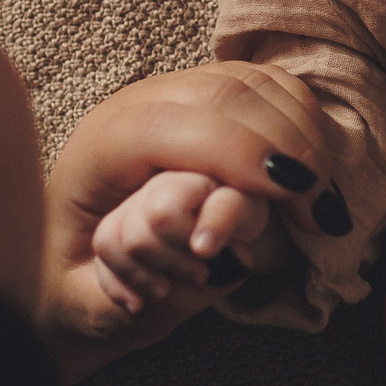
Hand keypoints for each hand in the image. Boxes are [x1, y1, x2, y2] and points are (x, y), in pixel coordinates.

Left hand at [43, 61, 332, 383]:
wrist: (65, 253)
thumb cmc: (73, 282)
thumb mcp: (75, 303)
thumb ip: (113, 295)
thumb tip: (187, 275)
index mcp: (97, 149)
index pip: (166, 125)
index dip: (234, 150)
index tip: (289, 193)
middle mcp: (136, 106)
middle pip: (223, 91)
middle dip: (284, 145)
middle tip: (318, 212)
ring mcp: (177, 93)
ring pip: (254, 83)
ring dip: (303, 136)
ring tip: (319, 205)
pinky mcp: (211, 96)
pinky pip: (271, 89)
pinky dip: (305, 126)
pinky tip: (313, 180)